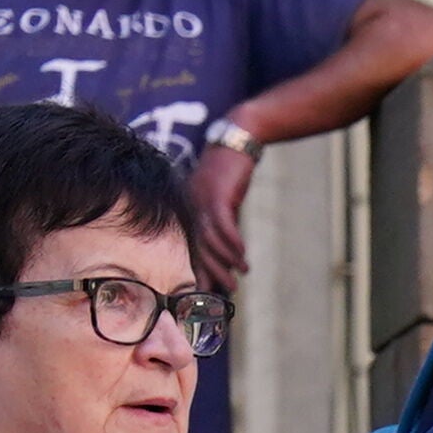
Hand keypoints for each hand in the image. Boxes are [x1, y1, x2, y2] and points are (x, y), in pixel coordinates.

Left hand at [182, 129, 257, 284]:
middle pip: (199, 247)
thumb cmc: (230, 172)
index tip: (206, 291)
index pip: (191, 245)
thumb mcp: (224, 199)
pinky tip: (243, 255)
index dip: (199, 269)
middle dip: (213, 272)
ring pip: (210, 240)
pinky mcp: (217, 196)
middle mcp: (191, 207)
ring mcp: (201, 201)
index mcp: (189, 209)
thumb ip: (223, 221)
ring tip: (240, 275)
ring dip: (226, 260)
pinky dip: (233, 242)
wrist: (234, 142)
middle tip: (227, 290)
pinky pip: (223, 225)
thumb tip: (230, 249)